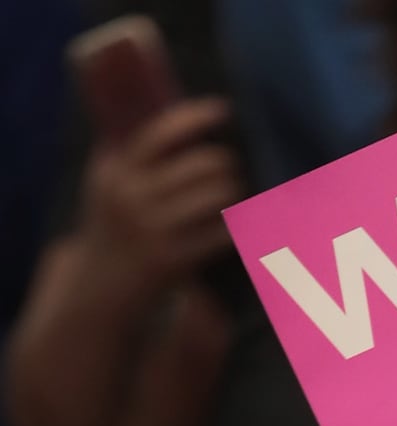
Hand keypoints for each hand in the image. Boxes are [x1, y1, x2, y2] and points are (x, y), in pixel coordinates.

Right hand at [80, 98, 241, 294]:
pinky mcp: (173, 261)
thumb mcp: (107, 184)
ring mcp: (153, 231)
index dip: (195, 118)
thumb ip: (127, 150)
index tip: (222, 110)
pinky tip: (237, 225)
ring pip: (215, 197)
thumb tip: (161, 108)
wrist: (100, 287)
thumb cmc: (112, 227)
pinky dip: (234, 227)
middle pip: (199, 165)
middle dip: (224, 164)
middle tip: (230, 169)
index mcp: (117, 172)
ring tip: (234, 194)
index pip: (160, 134)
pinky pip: (219, 234)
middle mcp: (132, 198)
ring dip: (233, 192)